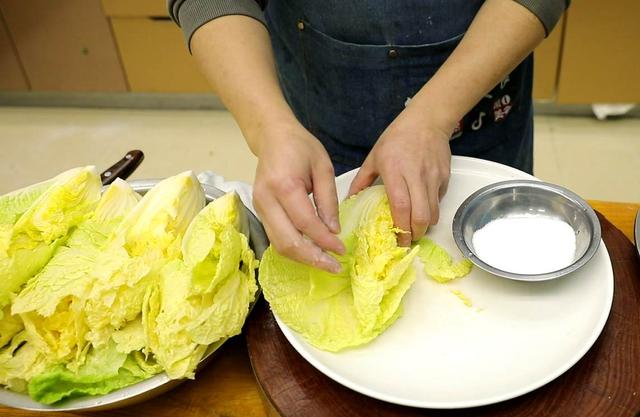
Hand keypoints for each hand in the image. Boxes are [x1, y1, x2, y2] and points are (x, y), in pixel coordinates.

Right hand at [252, 121, 344, 272]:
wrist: (272, 137)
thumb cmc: (300, 147)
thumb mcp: (323, 167)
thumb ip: (328, 200)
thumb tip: (333, 231)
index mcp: (284, 185)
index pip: (305, 223)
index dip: (324, 240)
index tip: (342, 250)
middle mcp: (266, 200)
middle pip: (287, 241)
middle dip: (312, 258)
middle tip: (334, 266)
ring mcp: (260, 208)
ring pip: (279, 245)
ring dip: (303, 258)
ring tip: (326, 263)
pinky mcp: (260, 213)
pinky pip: (276, 238)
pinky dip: (294, 249)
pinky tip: (312, 252)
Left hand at [348, 110, 451, 245]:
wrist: (427, 120)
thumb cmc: (397, 137)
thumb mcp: (374, 157)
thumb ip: (361, 181)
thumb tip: (348, 201)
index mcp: (395, 171)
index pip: (401, 205)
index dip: (400, 228)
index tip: (396, 241)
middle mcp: (416, 176)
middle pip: (421, 215)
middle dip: (415, 234)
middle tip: (407, 241)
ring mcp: (433, 178)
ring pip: (434, 213)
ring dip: (425, 226)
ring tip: (415, 230)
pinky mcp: (445, 178)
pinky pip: (439, 202)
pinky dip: (432, 211)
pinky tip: (422, 209)